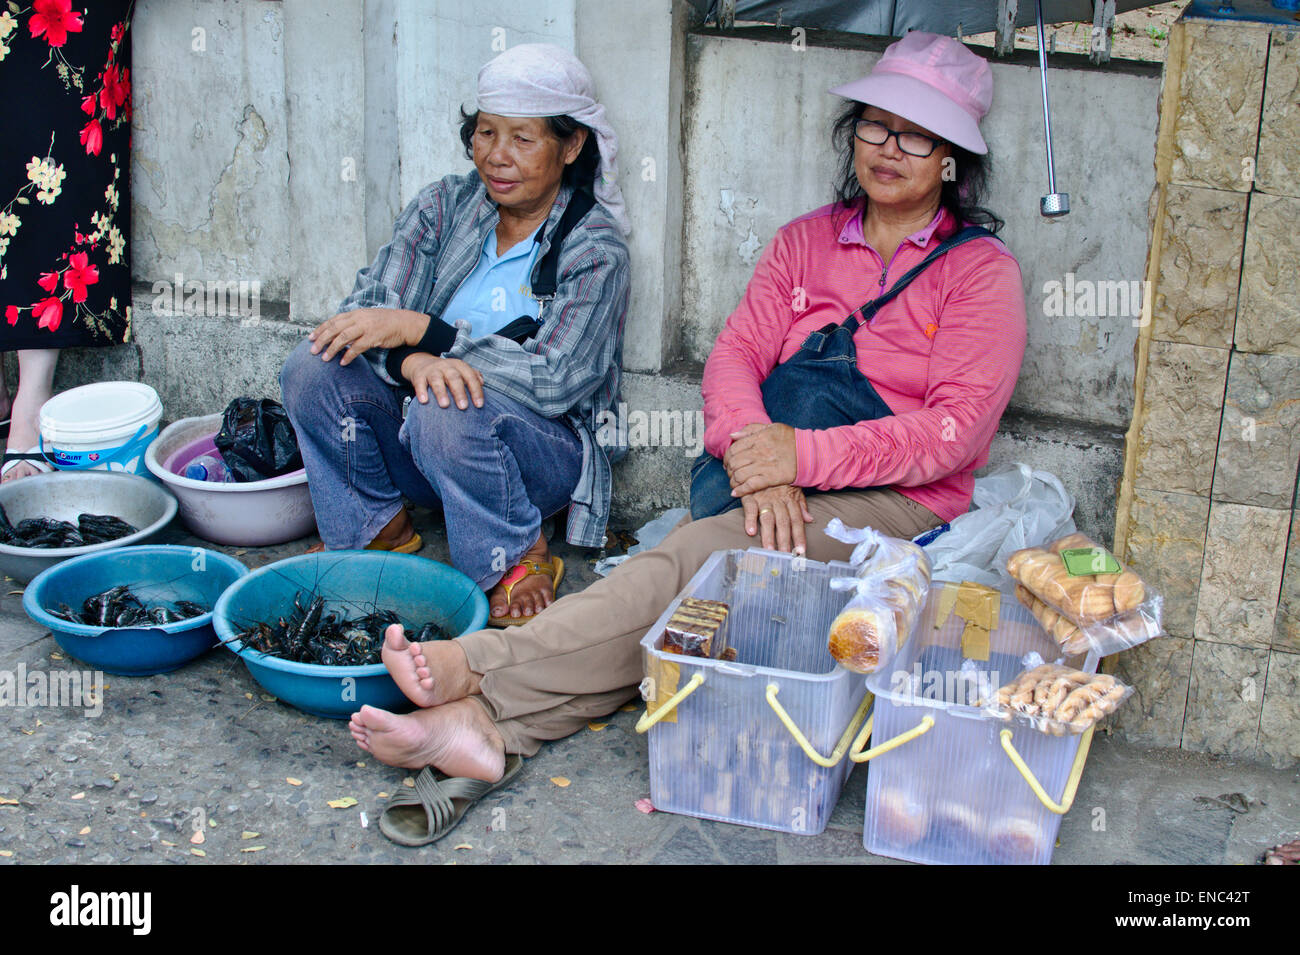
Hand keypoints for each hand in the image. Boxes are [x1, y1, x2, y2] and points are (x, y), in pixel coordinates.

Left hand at [308, 308, 428, 365]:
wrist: (404, 323)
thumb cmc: (385, 323)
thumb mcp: (366, 318)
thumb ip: (353, 324)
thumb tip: (339, 333)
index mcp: (355, 313)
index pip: (333, 321)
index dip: (320, 329)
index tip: (310, 338)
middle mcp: (358, 318)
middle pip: (334, 329)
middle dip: (321, 340)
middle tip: (312, 350)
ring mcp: (366, 327)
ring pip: (343, 337)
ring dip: (332, 349)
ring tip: (325, 358)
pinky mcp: (373, 337)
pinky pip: (357, 348)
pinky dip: (348, 355)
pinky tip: (343, 362)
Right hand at [402, 353, 483, 409]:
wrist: (422, 363)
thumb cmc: (446, 372)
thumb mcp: (460, 371)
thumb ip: (473, 376)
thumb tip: (482, 383)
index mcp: (459, 366)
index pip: (470, 377)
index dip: (476, 391)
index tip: (479, 405)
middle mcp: (446, 367)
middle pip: (454, 378)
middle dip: (459, 393)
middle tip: (463, 407)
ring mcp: (432, 370)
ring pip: (437, 380)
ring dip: (441, 392)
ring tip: (445, 405)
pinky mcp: (419, 375)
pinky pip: (420, 383)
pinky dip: (421, 391)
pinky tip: (424, 401)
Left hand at [725, 422, 797, 496]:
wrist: (809, 452)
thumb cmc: (790, 439)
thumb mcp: (771, 427)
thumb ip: (751, 429)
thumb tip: (732, 436)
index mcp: (758, 438)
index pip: (733, 448)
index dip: (727, 457)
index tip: (727, 462)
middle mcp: (759, 452)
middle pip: (734, 462)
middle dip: (728, 469)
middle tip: (730, 473)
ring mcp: (764, 465)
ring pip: (739, 475)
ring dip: (733, 480)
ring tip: (734, 482)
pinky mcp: (771, 478)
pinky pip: (751, 485)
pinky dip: (741, 490)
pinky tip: (735, 493)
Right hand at [739, 485, 813, 554]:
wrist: (761, 460)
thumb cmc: (778, 478)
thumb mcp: (793, 487)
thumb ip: (801, 504)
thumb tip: (810, 519)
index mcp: (790, 500)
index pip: (797, 521)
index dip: (799, 536)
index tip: (801, 550)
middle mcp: (778, 501)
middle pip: (783, 523)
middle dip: (785, 540)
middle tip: (785, 556)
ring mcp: (764, 499)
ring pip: (768, 519)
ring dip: (768, 535)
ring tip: (769, 550)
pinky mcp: (750, 496)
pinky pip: (750, 509)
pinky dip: (750, 520)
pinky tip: (751, 532)